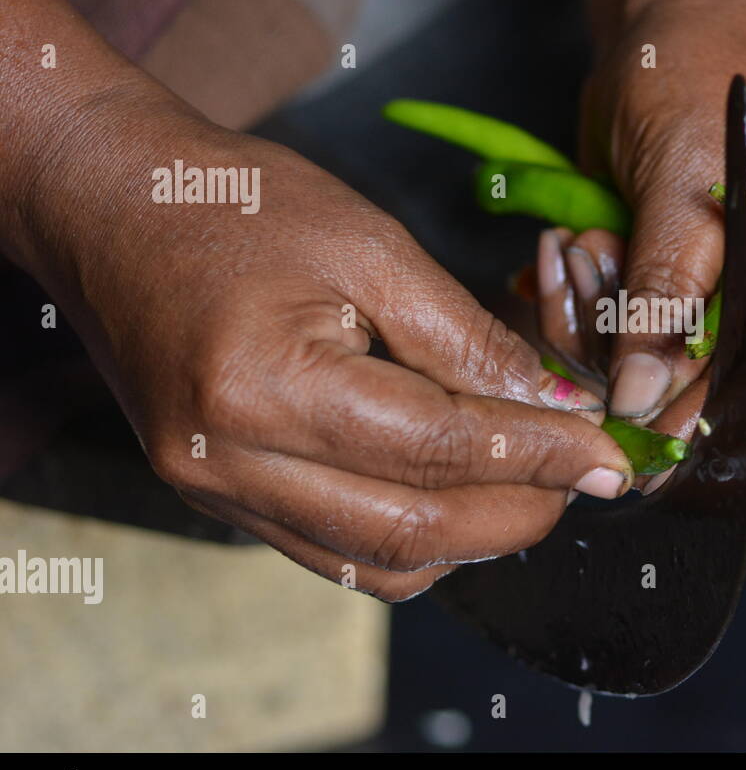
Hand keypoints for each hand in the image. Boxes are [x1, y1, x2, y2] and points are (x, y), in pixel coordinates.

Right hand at [17, 89, 632, 599]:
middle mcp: (228, 466)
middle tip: (585, 475)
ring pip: (376, 565)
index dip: (538, 455)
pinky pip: (335, 553)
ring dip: (471, 538)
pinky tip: (458, 494)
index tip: (609, 454)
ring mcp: (218, 495)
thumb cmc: (237, 204)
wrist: (111, 206)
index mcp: (263, 389)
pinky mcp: (221, 500)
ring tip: (532, 485)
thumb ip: (467, 339)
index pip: (436, 450)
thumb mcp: (370, 246)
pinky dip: (413, 537)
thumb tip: (557, 404)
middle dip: (519, 512)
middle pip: (411, 531)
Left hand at [539, 0, 745, 481]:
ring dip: (680, 391)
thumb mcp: (676, 172)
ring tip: (603, 325)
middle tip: (632, 437)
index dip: (736, 406)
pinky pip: (724, 369)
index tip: (653, 429)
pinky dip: (661, 359)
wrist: (685, 19)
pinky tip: (603, 302)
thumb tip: (637, 399)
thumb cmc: (698, 65)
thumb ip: (662, 290)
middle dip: (717, 426)